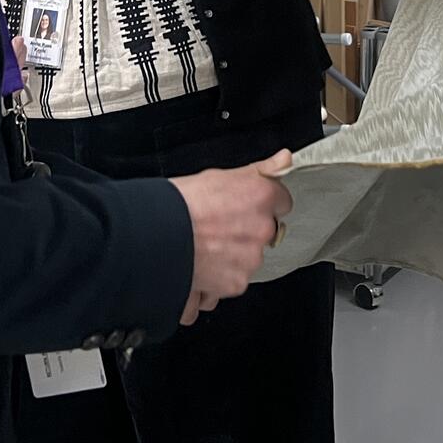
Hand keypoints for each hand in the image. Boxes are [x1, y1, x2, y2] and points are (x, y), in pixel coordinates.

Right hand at [170, 149, 292, 323]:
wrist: (157, 235)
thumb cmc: (181, 203)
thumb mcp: (220, 175)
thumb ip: (261, 170)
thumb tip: (285, 159)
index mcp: (261, 196)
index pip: (281, 201)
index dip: (261, 203)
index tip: (245, 205)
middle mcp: (262, 229)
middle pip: (264, 232)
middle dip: (246, 232)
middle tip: (218, 227)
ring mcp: (251, 259)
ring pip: (248, 257)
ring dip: (233, 255)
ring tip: (205, 246)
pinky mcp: (236, 283)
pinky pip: (232, 281)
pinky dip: (219, 278)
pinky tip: (201, 264)